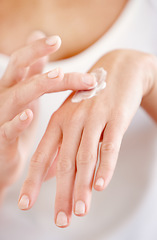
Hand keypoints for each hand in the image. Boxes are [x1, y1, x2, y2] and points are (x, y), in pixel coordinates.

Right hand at [0, 31, 96, 197]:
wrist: (4, 159)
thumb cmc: (18, 125)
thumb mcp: (27, 97)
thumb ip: (33, 74)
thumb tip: (40, 47)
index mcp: (13, 88)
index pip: (22, 62)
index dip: (36, 49)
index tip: (56, 39)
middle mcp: (5, 97)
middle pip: (19, 71)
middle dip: (36, 54)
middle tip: (56, 43)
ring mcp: (2, 117)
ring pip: (17, 96)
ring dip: (38, 85)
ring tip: (57, 76)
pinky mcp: (2, 139)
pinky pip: (8, 129)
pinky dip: (18, 122)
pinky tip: (28, 115)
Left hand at [18, 50, 156, 226]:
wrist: (118, 72)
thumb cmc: (92, 99)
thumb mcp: (72, 119)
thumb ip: (61, 146)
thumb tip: (50, 174)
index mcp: (59, 121)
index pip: (42, 156)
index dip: (33, 181)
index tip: (25, 204)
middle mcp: (73, 120)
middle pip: (64, 162)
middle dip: (61, 194)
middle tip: (60, 221)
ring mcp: (94, 118)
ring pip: (86, 158)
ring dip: (82, 187)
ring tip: (79, 211)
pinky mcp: (115, 118)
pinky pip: (110, 146)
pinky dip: (106, 167)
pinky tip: (100, 186)